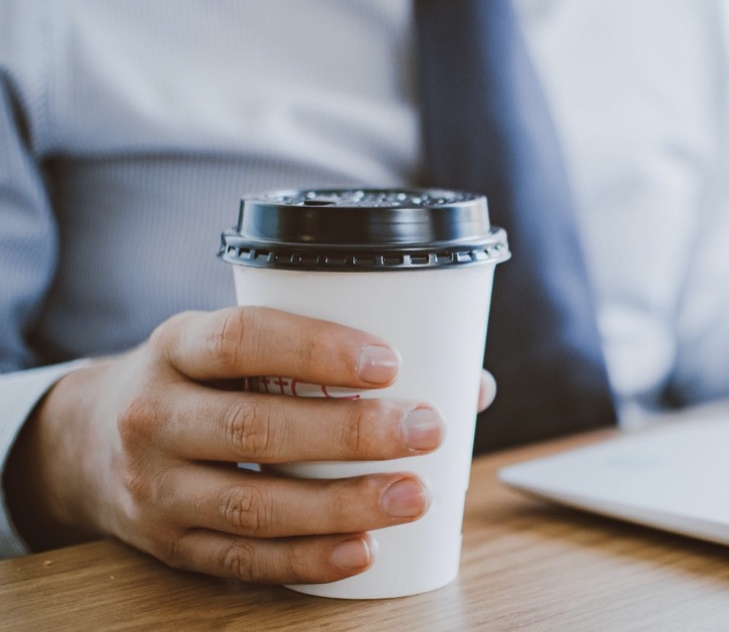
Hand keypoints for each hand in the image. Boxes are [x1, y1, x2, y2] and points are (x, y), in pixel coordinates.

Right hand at [3, 306, 496, 583]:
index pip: (244, 340)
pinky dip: (307, 561)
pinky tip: (363, 550)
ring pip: (252, 505)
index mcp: (177, 346)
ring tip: (413, 497)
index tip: (388, 362)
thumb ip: (333, 356)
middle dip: (350, 434)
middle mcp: (154, 415)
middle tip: (425, 431)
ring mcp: (155, 488)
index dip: (317, 349)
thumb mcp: (239, 348)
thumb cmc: (201, 381)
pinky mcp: (169, 546)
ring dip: (341, 505)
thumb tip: (467, 383)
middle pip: (254, 428)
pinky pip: (242, 562)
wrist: (87, 442)